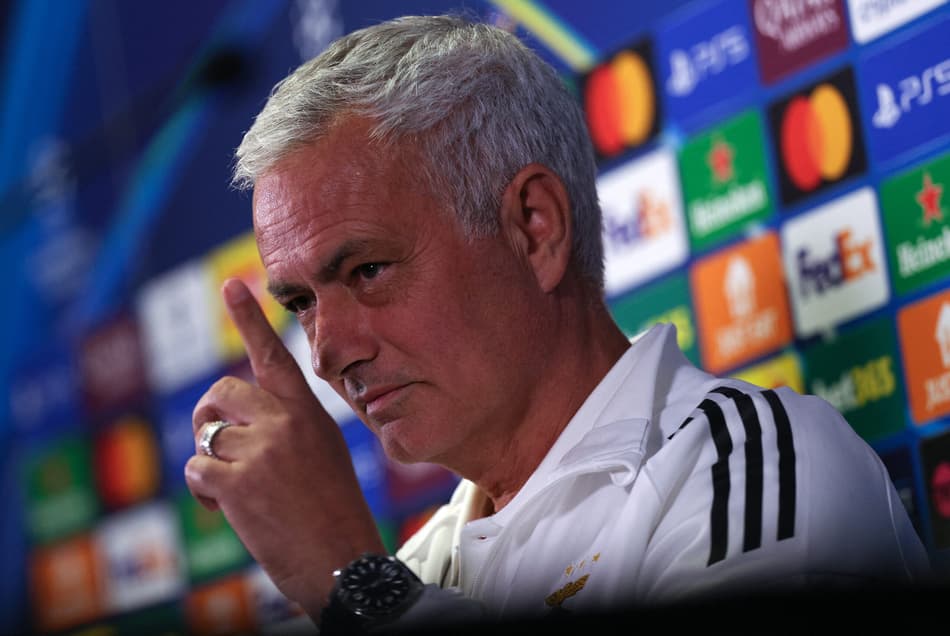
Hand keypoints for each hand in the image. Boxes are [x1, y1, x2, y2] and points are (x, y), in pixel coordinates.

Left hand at [184, 278, 385, 617]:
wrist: (344, 562)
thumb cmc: (333, 514)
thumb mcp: (323, 456)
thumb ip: (286, 429)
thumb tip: (234, 423)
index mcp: (310, 414)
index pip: (275, 356)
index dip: (251, 319)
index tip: (232, 285)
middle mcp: (287, 423)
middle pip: (221, 394)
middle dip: (207, 419)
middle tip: (216, 446)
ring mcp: (263, 450)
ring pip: (205, 437)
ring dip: (209, 466)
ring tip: (232, 492)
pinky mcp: (240, 482)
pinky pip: (195, 469)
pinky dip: (202, 492)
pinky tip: (226, 509)